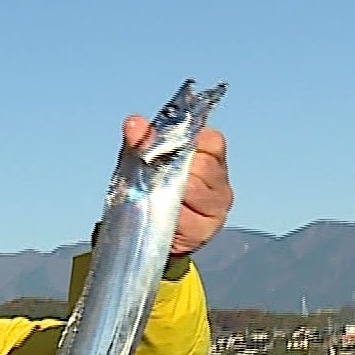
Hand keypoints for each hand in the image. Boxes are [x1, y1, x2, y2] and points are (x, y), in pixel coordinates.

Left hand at [123, 116, 232, 255]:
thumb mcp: (140, 161)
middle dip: (172, 170)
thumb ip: (140, 141)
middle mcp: (220, 180)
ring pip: (195, 190)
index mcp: (210, 155)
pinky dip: (170, 215)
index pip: (211, 140)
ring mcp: (217, 206)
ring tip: (155, 198)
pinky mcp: (206, 230)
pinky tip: (160, 215)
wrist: (143, 231)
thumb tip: (134, 123)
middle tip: (153, 179)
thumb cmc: (149, 190)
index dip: (184, 144)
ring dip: (169, 193)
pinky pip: (187, 218)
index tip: (165, 153)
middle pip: (202, 165)